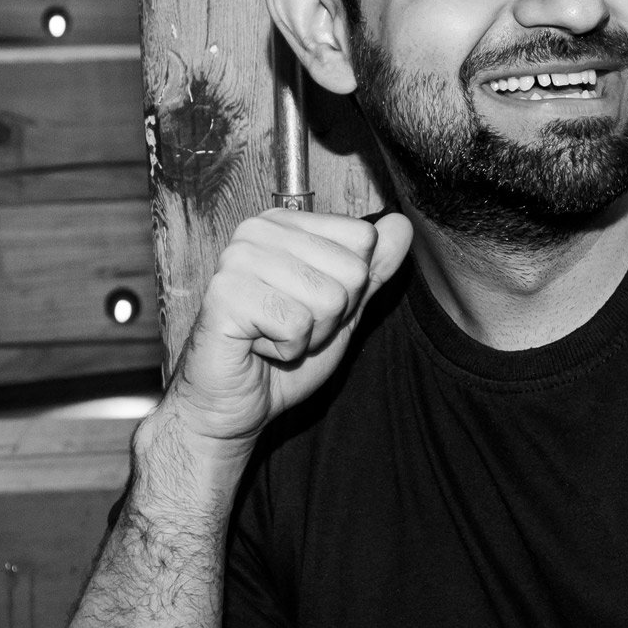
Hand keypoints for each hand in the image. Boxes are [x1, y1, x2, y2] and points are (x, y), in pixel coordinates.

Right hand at [163, 208, 413, 461]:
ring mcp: (237, 259)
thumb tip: (401, 225)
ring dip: (310, 335)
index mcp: (285, 225)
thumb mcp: (342, 310)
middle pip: (351, 270)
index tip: (312, 306)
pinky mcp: (226, 294)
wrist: (236, 403)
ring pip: (328, 298)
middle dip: (333, 316)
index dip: (351, 288)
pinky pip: (296, 324)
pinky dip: (287, 350)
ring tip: (275, 337)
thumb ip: (372, 269)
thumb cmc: (282, 356)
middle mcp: (257, 231)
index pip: (362, 238)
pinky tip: (258, 347)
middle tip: (291, 327)